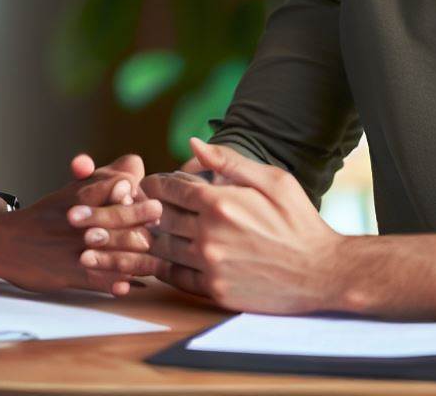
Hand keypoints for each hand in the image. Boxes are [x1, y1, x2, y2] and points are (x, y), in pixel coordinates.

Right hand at [0, 166, 161, 295]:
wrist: (5, 242)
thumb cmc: (46, 216)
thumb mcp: (72, 191)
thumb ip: (105, 177)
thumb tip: (136, 163)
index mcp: (81, 196)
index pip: (118, 186)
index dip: (137, 194)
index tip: (153, 202)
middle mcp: (80, 219)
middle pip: (120, 216)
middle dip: (142, 217)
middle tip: (157, 218)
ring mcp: (74, 247)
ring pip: (114, 250)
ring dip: (137, 255)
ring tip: (156, 259)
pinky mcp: (68, 273)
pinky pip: (96, 279)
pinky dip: (113, 282)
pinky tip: (127, 285)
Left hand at [82, 137, 345, 313]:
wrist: (322, 272)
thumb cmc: (298, 220)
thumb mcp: (270, 179)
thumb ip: (227, 161)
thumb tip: (191, 143)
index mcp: (219, 202)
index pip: (168, 187)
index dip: (151, 183)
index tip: (142, 184)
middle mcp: (209, 234)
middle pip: (157, 218)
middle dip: (136, 211)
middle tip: (114, 210)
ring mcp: (210, 265)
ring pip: (160, 249)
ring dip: (137, 243)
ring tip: (113, 241)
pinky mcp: (215, 291)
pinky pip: (174, 278)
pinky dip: (159, 268)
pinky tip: (149, 263)